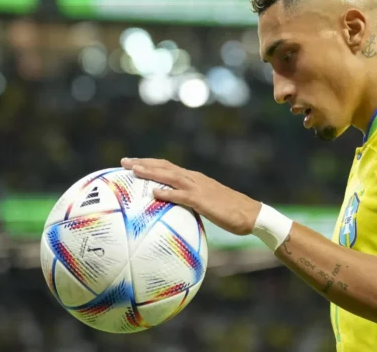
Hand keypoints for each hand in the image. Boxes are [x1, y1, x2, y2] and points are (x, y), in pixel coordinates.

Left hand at [120, 158, 261, 235]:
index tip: (133, 163)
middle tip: (124, 161)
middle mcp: (194, 179)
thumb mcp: (208, 205)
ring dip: (151, 172)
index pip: (168, 167)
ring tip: (133, 170)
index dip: (150, 164)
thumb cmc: (231, 213)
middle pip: (165, 167)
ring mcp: (198, 189)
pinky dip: (167, 193)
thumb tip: (177, 211)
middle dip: (144, 163)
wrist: (251, 214)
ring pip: (170, 176)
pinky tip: (154, 193)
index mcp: (195, 179)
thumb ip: (192, 204)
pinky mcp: (203, 201)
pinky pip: (181, 196)